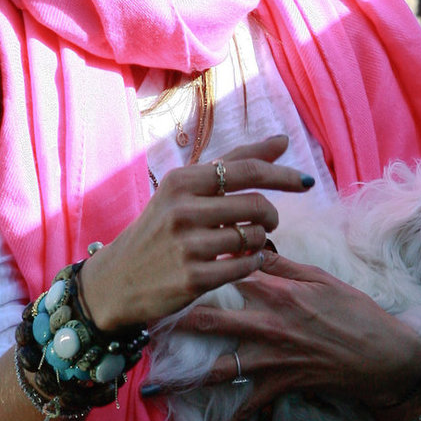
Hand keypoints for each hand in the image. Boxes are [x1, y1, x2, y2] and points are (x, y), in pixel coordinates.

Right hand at [79, 135, 313, 331]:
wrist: (116, 280)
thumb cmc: (158, 229)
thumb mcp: (184, 190)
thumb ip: (233, 163)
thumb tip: (282, 140)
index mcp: (182, 182)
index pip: (247, 170)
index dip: (282, 175)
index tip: (305, 182)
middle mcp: (183, 210)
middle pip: (257, 206)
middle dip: (271, 216)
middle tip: (267, 222)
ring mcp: (187, 246)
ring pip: (252, 237)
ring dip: (258, 241)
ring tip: (244, 243)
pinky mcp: (193, 279)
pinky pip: (244, 267)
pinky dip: (251, 263)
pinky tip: (242, 262)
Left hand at [172, 253, 420, 420]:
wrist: (384, 355)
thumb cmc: (357, 312)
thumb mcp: (322, 279)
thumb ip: (285, 264)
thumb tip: (254, 244)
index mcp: (279, 291)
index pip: (230, 274)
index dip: (200, 268)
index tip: (172, 265)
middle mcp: (269, 324)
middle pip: (211, 319)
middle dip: (176, 318)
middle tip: (145, 317)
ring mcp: (273, 358)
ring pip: (220, 366)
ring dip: (189, 373)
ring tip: (157, 377)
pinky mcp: (282, 385)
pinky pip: (249, 407)